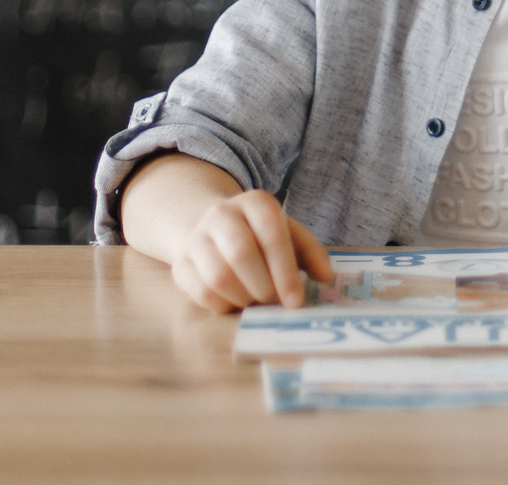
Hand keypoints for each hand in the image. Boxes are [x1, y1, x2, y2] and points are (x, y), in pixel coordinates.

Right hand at [170, 189, 335, 313]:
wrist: (209, 228)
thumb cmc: (258, 236)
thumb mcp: (288, 234)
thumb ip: (310, 252)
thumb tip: (327, 276)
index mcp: (255, 202)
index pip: (272, 233)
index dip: (285, 271)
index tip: (296, 302)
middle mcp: (222, 213)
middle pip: (240, 253)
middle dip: (262, 286)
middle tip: (274, 301)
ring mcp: (196, 237)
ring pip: (218, 276)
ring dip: (243, 298)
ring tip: (255, 300)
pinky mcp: (180, 264)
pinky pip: (201, 293)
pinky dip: (224, 305)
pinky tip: (235, 301)